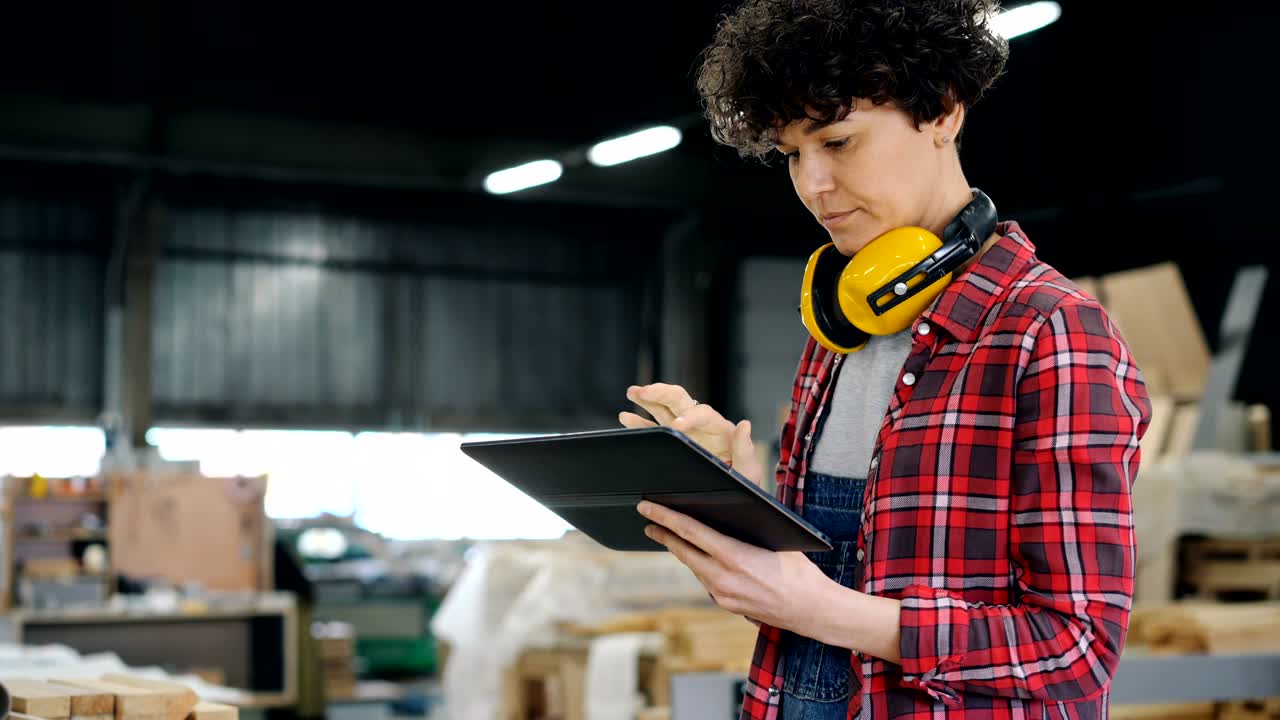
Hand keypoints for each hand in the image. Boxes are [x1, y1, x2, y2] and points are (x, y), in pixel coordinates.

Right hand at [619, 383, 764, 485]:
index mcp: (719, 428)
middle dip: (662, 393)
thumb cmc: (742, 481)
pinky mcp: (674, 440)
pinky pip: (655, 428)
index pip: (703, 414)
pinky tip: (625, 416)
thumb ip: (745, 448)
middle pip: (680, 400)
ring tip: (632, 392)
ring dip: (648, 398)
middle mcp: (701, 424)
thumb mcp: (748, 469)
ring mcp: (685, 430)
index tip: (677, 425)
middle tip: (645, 392)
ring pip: (664, 408)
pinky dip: (640, 422)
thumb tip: (745, 424)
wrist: (734, 492)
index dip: (689, 417)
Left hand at [637, 500, 833, 636]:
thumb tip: (731, 506)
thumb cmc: (800, 572)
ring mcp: (722, 595)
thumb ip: (749, 526)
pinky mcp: (726, 605)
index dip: (665, 518)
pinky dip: (700, 565)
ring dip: (683, 550)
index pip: (690, 532)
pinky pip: (706, 580)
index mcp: (734, 557)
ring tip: (671, 535)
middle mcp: (722, 578)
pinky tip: (700, 557)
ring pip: (694, 566)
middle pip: (683, 551)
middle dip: (663, 534)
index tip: (647, 508)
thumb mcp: (777, 539)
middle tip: (648, 521)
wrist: (813, 610)